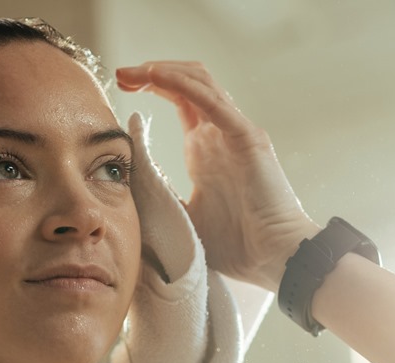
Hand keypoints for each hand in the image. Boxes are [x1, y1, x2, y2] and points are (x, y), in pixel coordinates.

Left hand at [116, 61, 319, 292]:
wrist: (274, 258)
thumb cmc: (237, 245)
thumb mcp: (182, 217)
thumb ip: (160, 196)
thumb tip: (130, 186)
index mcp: (206, 149)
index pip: (180, 100)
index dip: (152, 87)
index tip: (120, 88)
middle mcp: (220, 134)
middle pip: (187, 83)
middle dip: (151, 72)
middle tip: (121, 74)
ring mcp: (235, 132)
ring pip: (199, 82)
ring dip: (163, 71)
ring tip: (134, 72)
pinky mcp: (246, 137)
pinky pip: (212, 100)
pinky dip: (182, 84)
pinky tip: (156, 76)